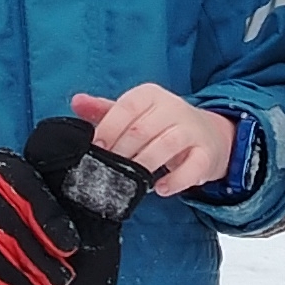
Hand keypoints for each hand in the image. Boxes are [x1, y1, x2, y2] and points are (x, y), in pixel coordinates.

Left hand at [70, 86, 233, 197]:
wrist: (209, 135)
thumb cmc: (161, 125)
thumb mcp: (134, 113)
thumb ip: (105, 110)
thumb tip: (76, 101)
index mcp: (150, 95)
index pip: (127, 106)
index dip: (109, 128)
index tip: (95, 148)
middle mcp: (173, 107)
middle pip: (142, 129)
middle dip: (121, 152)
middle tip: (108, 170)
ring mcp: (192, 130)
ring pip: (167, 145)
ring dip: (144, 165)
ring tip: (132, 181)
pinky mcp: (206, 153)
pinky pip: (192, 167)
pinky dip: (175, 180)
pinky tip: (160, 189)